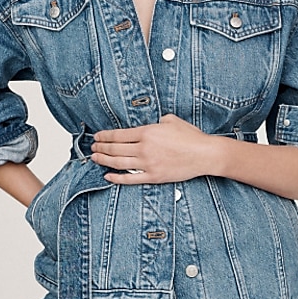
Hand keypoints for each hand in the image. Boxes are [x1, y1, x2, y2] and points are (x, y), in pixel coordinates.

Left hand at [92, 113, 225, 184]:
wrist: (204, 154)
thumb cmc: (191, 137)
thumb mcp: (171, 120)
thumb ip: (156, 121)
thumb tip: (151, 124)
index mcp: (146, 132)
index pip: (118, 135)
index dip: (104, 136)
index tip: (97, 137)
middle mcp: (144, 148)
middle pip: (115, 149)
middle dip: (101, 148)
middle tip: (93, 148)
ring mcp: (148, 164)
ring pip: (119, 163)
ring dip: (104, 161)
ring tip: (95, 159)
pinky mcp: (154, 176)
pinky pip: (131, 179)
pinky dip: (117, 178)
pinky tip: (108, 176)